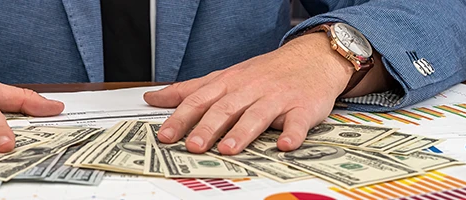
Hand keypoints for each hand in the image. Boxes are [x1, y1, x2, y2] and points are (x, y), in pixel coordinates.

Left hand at [143, 32, 356, 154]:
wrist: (311, 58)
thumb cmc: (263, 73)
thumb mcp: (224, 77)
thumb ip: (189, 90)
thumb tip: (154, 97)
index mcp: (228, 83)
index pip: (199, 100)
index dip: (181, 118)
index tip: (165, 135)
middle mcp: (250, 90)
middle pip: (225, 109)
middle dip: (207, 127)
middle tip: (193, 146)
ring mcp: (276, 99)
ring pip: (257, 115)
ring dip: (242, 132)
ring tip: (228, 149)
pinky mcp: (302, 108)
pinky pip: (297, 122)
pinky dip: (292, 133)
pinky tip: (285, 144)